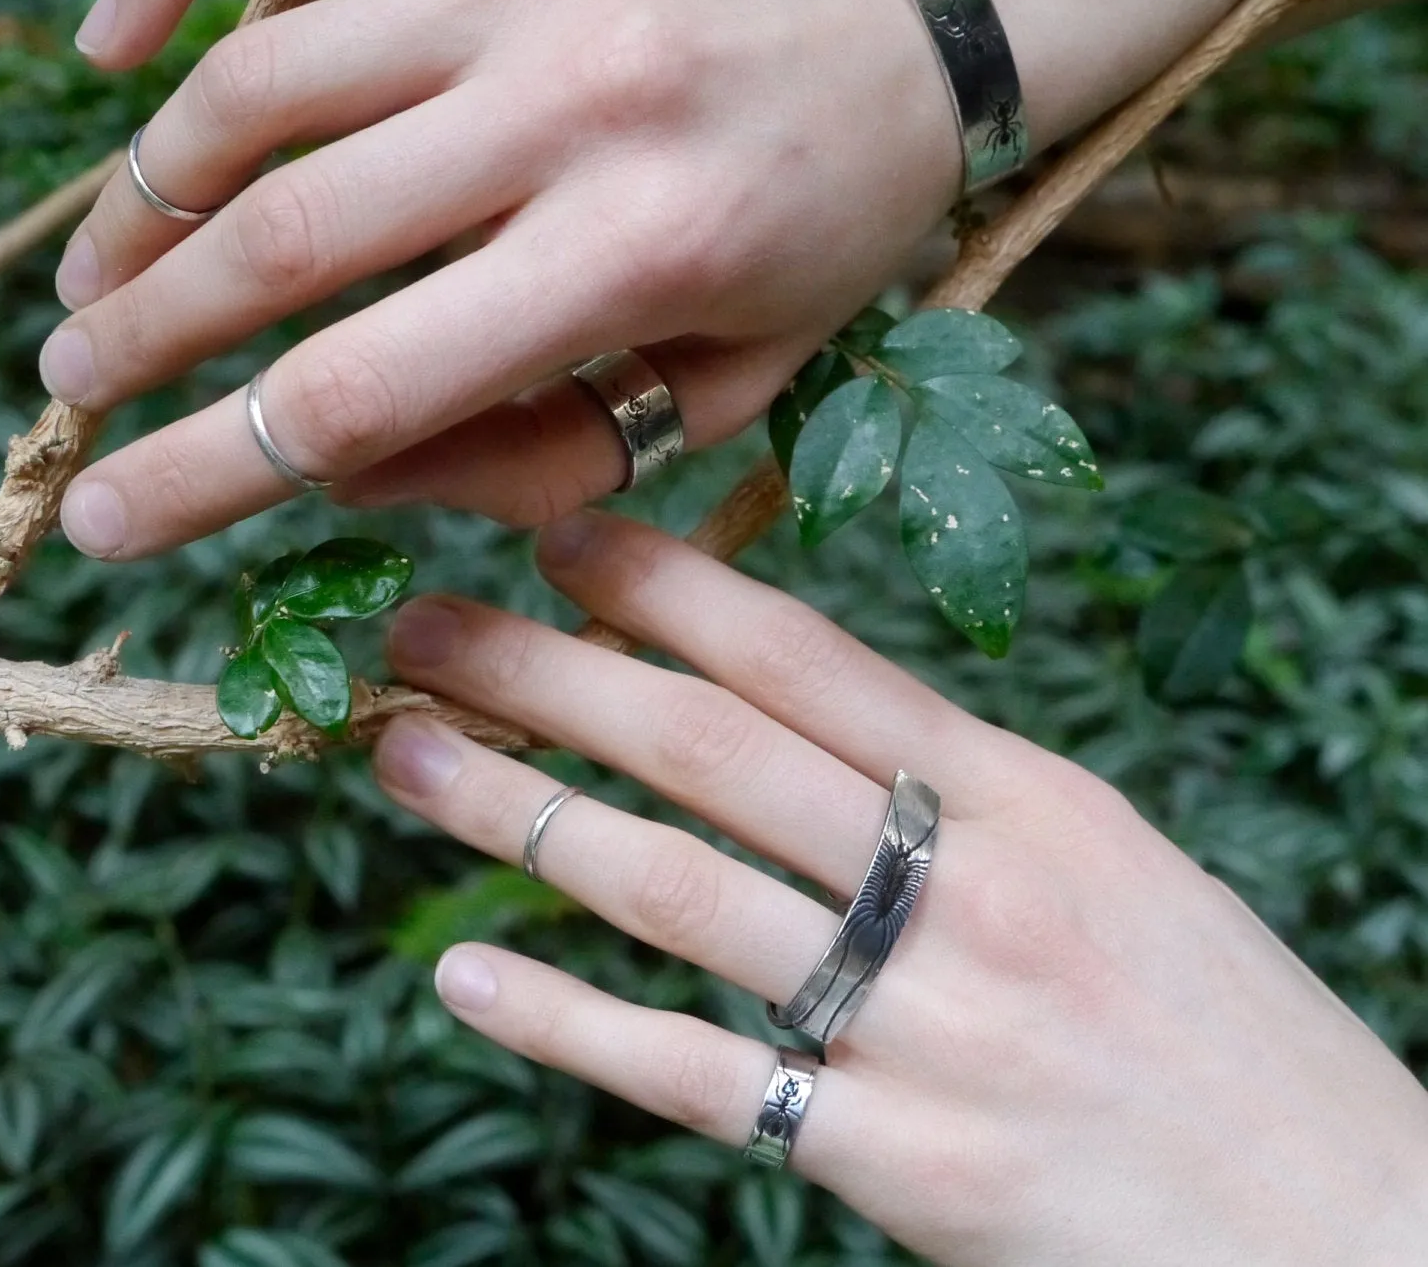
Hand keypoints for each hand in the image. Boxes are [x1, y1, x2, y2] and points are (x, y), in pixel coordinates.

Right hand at [42, 0, 958, 559]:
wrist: (926, 22)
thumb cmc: (831, 227)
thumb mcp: (732, 387)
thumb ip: (546, 452)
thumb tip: (349, 468)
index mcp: (643, 249)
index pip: (374, 384)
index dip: (216, 469)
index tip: (107, 521)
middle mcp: (570, 98)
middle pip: (288, 235)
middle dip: (147, 336)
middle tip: (73, 393)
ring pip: (263, 75)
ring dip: (146, 189)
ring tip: (105, 271)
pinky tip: (122, 41)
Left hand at [373, 513, 1427, 1266]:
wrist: (1350, 1237)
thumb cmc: (1222, 1029)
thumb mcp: (1111, 862)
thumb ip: (959, 792)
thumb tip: (798, 716)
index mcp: (1030, 797)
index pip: (814, 661)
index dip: (674, 592)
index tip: (560, 539)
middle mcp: (968, 891)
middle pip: (714, 754)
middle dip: (550, 677)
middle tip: (423, 630)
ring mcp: (926, 1027)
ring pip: (676, 892)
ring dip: (522, 817)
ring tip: (403, 763)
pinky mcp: (895, 1162)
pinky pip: (700, 1078)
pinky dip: (569, 1025)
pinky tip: (466, 975)